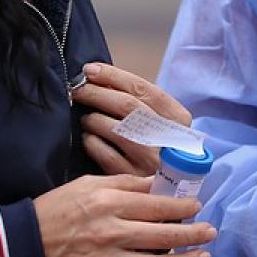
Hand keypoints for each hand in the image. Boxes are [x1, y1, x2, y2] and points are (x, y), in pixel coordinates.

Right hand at [34, 174, 215, 256]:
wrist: (24, 245)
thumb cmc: (58, 208)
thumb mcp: (88, 184)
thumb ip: (125, 184)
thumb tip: (158, 184)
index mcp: (109, 203)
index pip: (157, 206)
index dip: (183, 207)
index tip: (197, 206)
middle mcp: (112, 233)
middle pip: (163, 235)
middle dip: (193, 234)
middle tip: (211, 231)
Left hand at [72, 62, 192, 176]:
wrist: (168, 186)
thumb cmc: (158, 144)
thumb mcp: (159, 120)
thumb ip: (137, 99)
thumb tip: (96, 75)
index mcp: (178, 119)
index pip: (144, 89)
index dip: (113, 76)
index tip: (89, 70)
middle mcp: (169, 140)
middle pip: (127, 106)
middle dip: (97, 93)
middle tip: (77, 89)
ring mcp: (152, 162)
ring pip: (115, 129)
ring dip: (93, 118)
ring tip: (86, 117)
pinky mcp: (134, 179)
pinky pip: (105, 154)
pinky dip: (92, 142)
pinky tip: (88, 138)